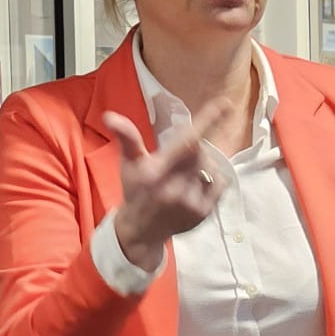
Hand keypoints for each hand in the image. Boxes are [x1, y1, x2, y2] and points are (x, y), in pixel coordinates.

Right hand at [101, 99, 231, 266]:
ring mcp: (190, 203)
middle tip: (179, 158)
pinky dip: (212, 178)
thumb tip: (110, 116)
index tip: (224, 104)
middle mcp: (173, 189)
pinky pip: (219, 183)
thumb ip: (127, 138)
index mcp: (154, 172)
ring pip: (210, 166)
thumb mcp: (128, 164)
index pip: (185, 142)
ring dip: (202, 164)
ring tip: (184, 175)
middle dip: (193, 149)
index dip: (206, 121)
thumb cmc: (136, 191)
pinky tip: (195, 184)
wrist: (142, 231)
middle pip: (199, 152)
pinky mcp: (203, 213)